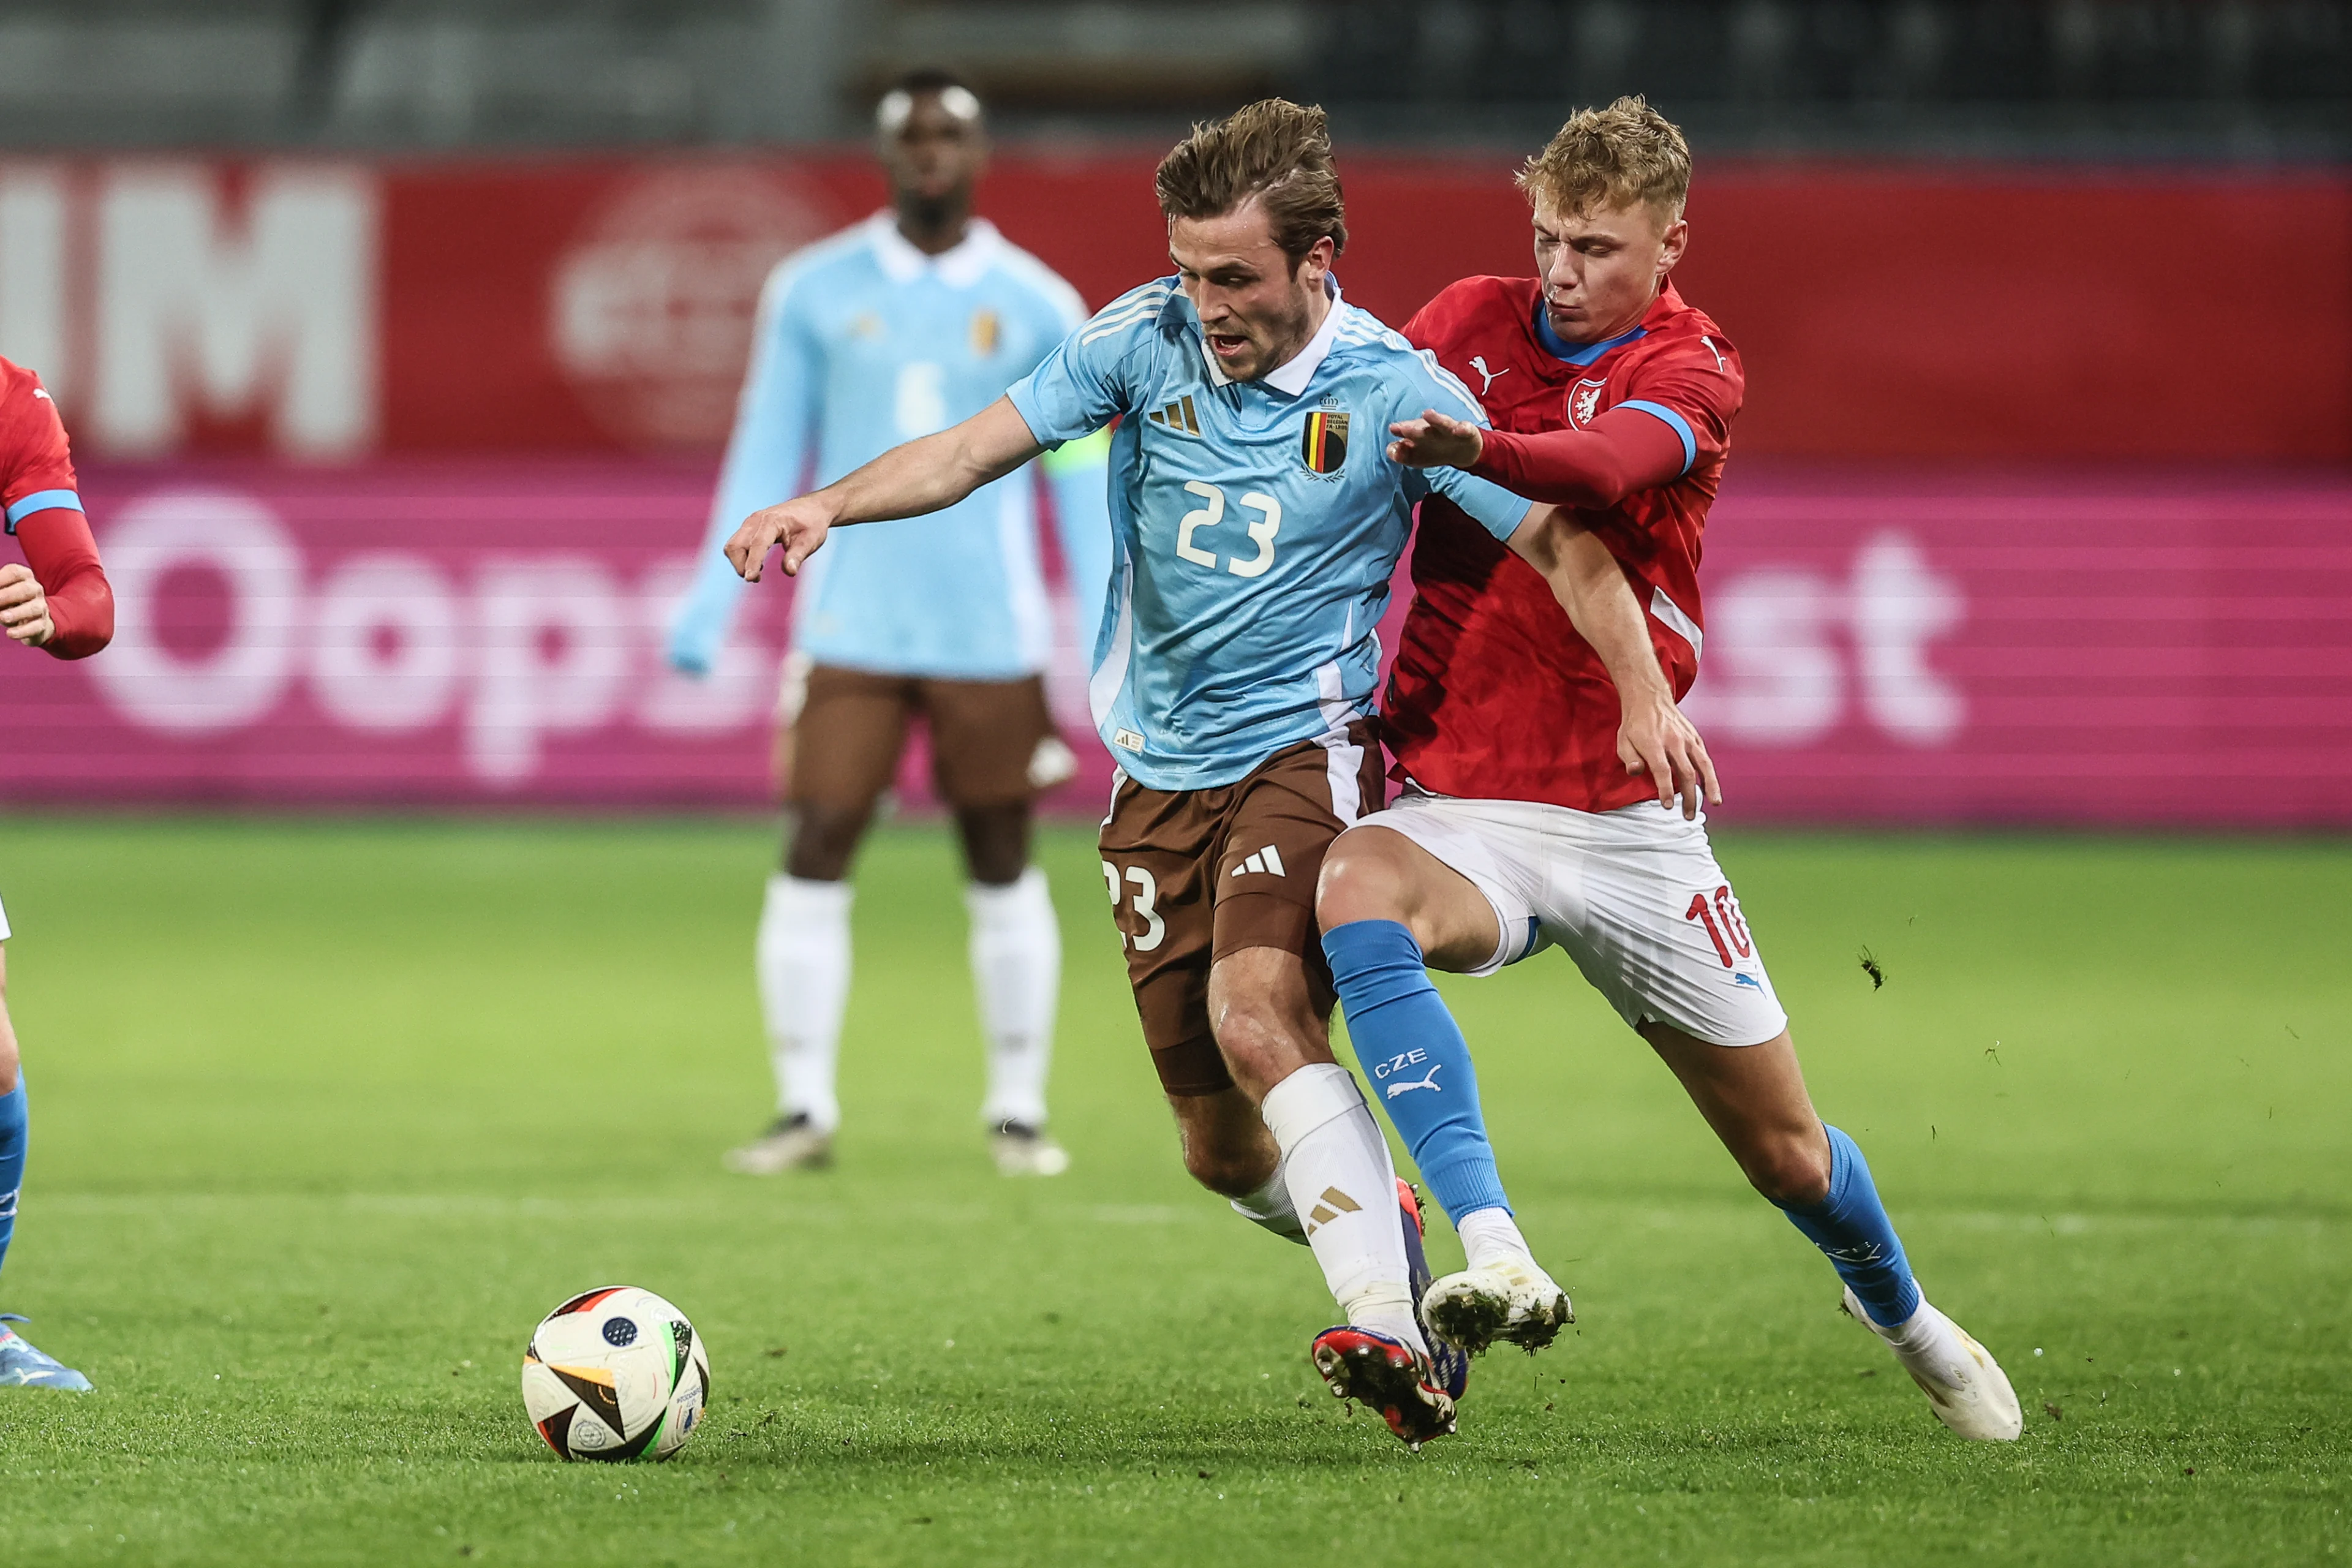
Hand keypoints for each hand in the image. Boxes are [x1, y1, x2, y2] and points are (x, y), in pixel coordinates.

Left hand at [0, 564, 54, 647]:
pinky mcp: (41, 624)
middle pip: (25, 589)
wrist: (31, 620)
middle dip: (7, 595)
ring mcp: (41, 607)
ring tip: (2, 617)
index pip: (14, 572)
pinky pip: (34, 627)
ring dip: (16, 613)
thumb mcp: (0, 592)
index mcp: (24, 576)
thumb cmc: (9, 601)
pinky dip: (22, 631)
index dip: (0, 579)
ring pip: (32, 609)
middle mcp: (35, 589)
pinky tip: (10, 634)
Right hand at [726, 494, 834, 582]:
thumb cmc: (812, 523)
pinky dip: (742, 558)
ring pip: (732, 546)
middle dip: (741, 566)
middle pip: (735, 546)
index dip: (752, 562)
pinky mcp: (749, 528)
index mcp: (772, 520)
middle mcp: (756, 520)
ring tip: (758, 574)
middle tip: (758, 579)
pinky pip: (736, 545)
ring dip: (740, 563)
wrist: (811, 508)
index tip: (750, 579)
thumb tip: (789, 572)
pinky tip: (758, 564)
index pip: (757, 544)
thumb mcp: (811, 540)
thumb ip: (798, 556)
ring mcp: (750, 523)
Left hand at [1385, 408, 1485, 468]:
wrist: (1463, 451)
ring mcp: (1450, 430)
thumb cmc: (1435, 447)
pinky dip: (1463, 428)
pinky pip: (1465, 430)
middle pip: (1422, 430)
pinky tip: (1461, 428)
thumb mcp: (1416, 453)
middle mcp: (1433, 430)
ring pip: (1442, 424)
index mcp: (1420, 435)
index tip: (1393, 429)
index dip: (1400, 430)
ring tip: (1427, 413)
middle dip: (1412, 429)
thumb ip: (1400, 452)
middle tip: (1403, 428)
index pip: (1408, 432)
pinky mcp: (1466, 432)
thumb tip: (1390, 449)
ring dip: (1435, 419)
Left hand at [1617, 686, 1721, 819]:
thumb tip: (1635, 772)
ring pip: (1703, 765)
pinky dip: (1710, 775)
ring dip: (1709, 786)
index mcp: (1654, 744)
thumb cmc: (1635, 725)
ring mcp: (1687, 739)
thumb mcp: (1623, 741)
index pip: (1662, 771)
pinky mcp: (1695, 738)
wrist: (1650, 698)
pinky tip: (1712, 789)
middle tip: (1687, 816)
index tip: (1667, 806)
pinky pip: (1705, 759)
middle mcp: (1674, 741)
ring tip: (1714, 803)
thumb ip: (1629, 758)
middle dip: (1688, 797)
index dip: (1666, 790)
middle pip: (1685, 772)